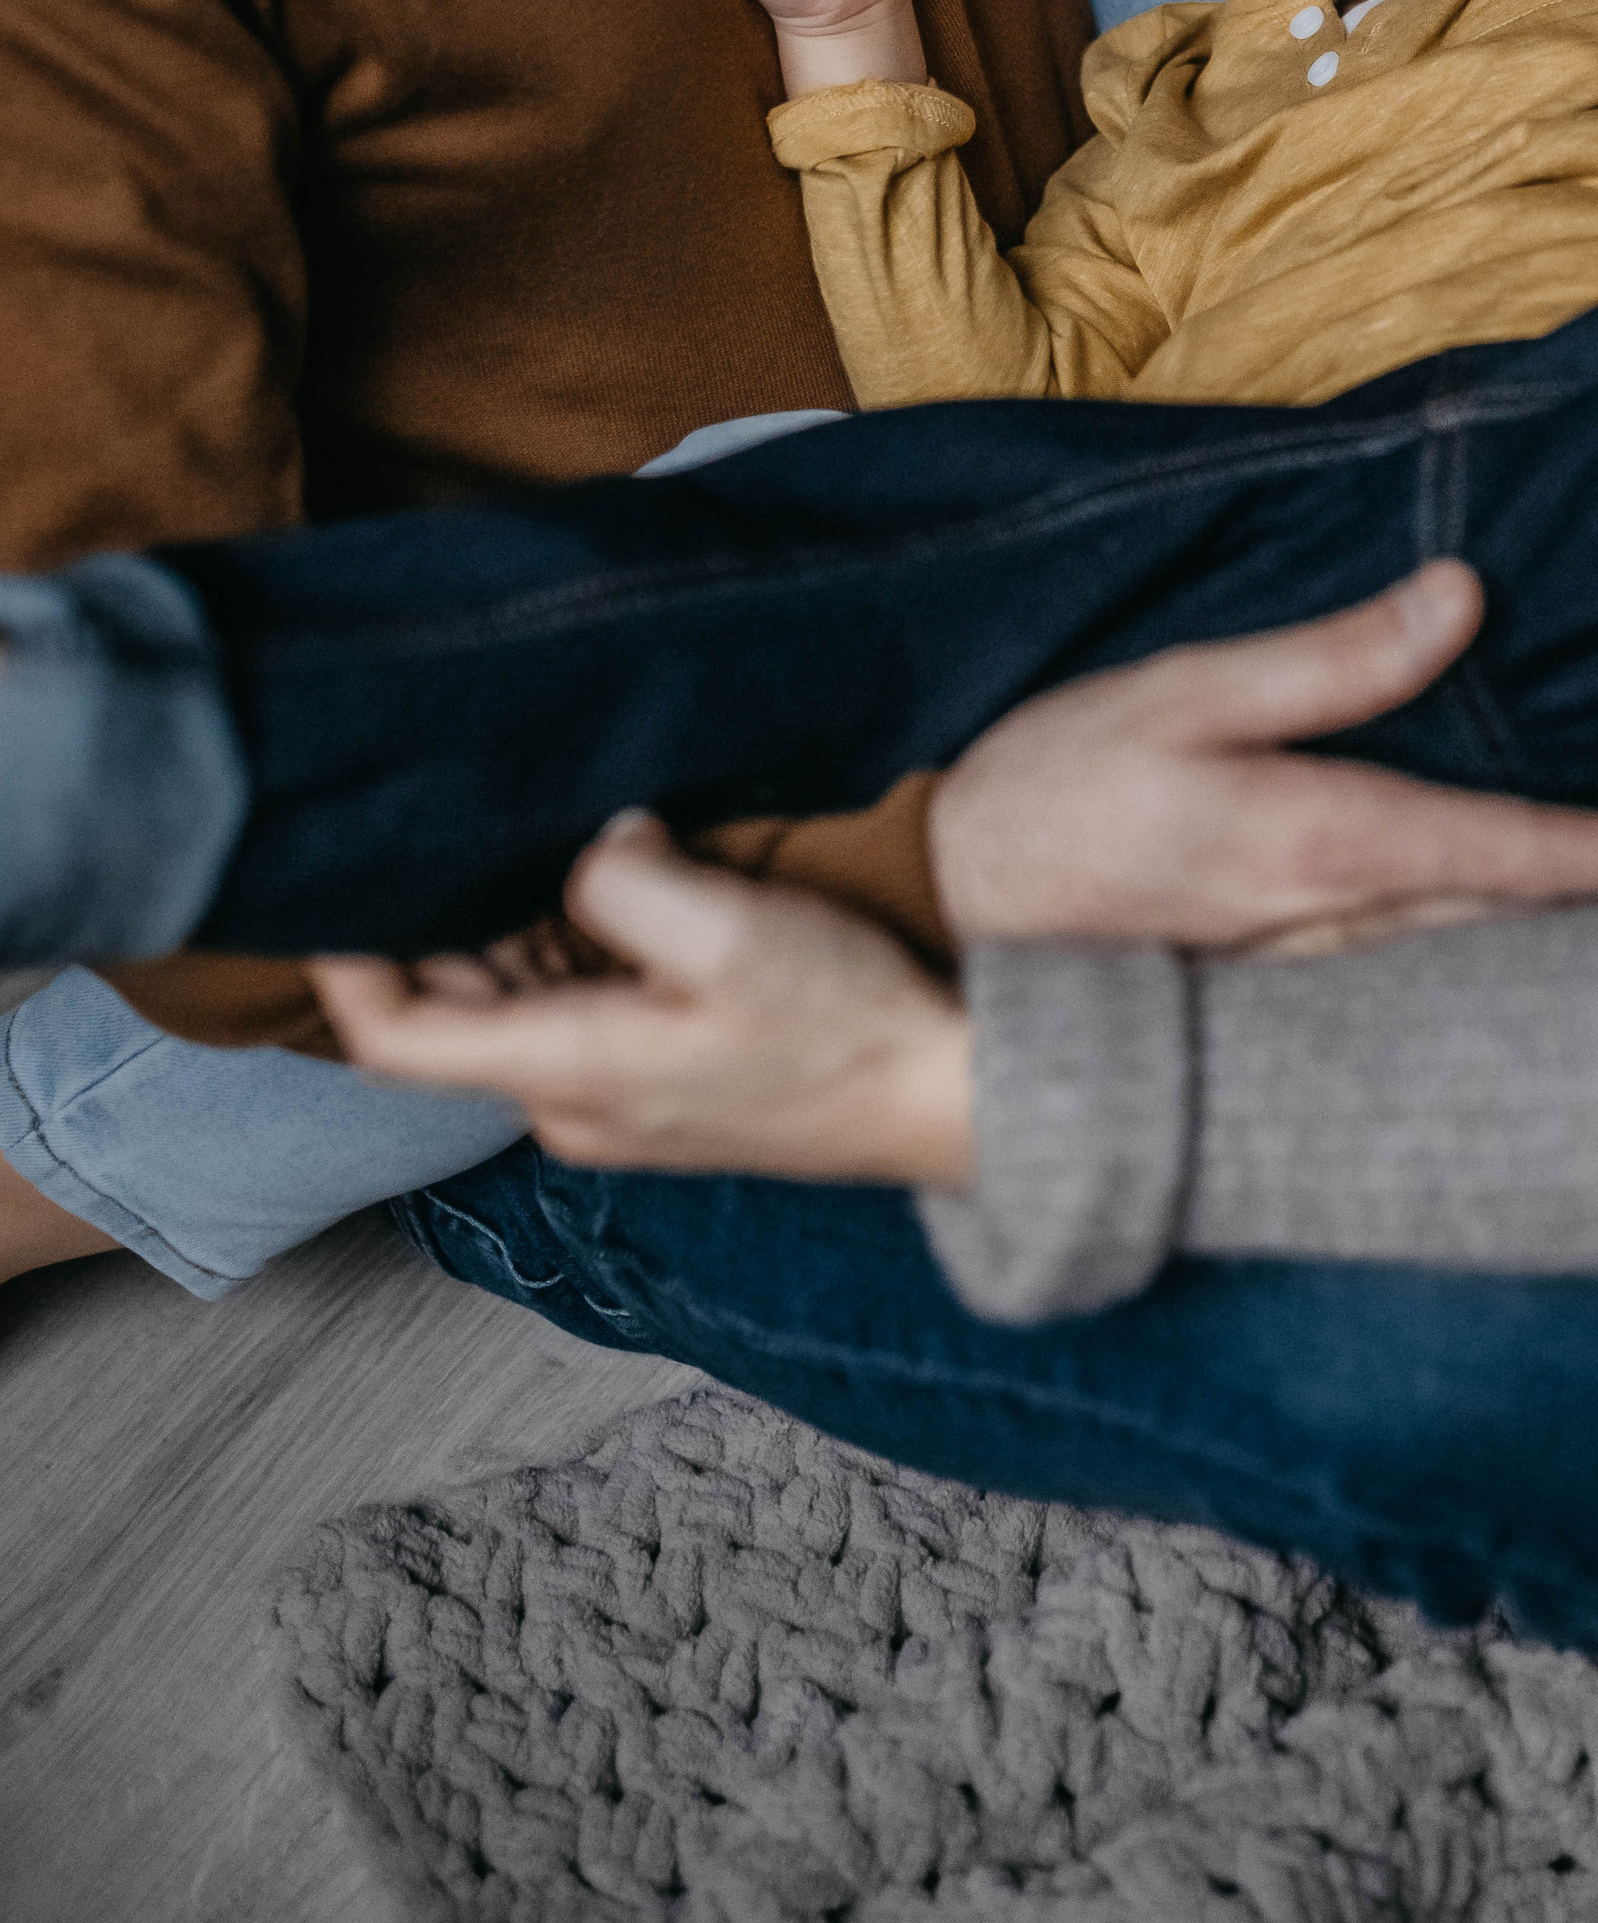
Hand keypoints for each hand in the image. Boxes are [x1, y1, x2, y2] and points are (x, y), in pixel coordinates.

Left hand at [312, 812, 971, 1182]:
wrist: (943, 1096)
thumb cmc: (843, 1024)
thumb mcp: (727, 928)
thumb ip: (624, 882)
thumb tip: (590, 850)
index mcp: (564, 1071)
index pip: (394, 1038)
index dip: (345, 963)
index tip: (328, 885)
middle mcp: (570, 1103)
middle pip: (452, 1014)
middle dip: (442, 920)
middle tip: (462, 818)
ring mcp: (616, 1103)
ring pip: (516, 1009)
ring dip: (513, 928)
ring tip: (546, 838)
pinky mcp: (661, 1086)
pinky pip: (576, 1015)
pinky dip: (569, 951)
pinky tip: (614, 888)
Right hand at [931, 559, 1597, 956]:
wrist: (938, 916)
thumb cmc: (1051, 791)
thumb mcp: (1183, 693)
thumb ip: (1332, 658)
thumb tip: (1463, 600)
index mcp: (1328, 850)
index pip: (1524, 862)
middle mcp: (1338, 940)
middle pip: (1527, 936)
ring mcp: (1310, 993)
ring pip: (1481, 978)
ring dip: (1578, 954)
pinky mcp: (1275, 1014)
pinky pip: (1417, 1000)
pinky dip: (1494, 977)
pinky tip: (1526, 969)